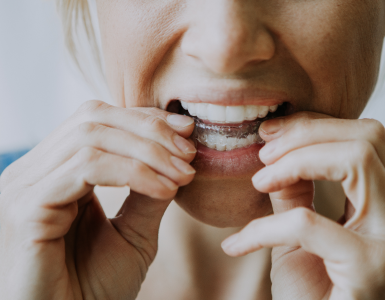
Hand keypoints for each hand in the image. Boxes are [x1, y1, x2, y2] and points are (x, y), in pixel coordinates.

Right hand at [0, 100, 196, 299]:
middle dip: (150, 130)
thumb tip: (177, 155)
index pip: (97, 120)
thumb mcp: (134, 232)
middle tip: (189, 153)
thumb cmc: (96, 288)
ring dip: (148, 152)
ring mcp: (25, 187)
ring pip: (91, 139)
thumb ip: (149, 192)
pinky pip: (87, 169)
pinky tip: (166, 191)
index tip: (188, 131)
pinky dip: (134, 173)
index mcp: (55, 172)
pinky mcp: (26, 209)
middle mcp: (34, 172)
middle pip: (93, 119)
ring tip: (183, 174)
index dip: (144, 118)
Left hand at [222, 112, 384, 299]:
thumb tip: (278, 149)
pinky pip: (308, 223)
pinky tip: (236, 245)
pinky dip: (263, 228)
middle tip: (263, 153)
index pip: (369, 139)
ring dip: (293, 162)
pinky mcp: (371, 269)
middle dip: (305, 135)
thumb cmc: (314, 297)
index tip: (271, 135)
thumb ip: (297, 191)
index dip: (316, 126)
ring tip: (258, 181)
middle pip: (368, 139)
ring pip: (356, 159)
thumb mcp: (301, 236)